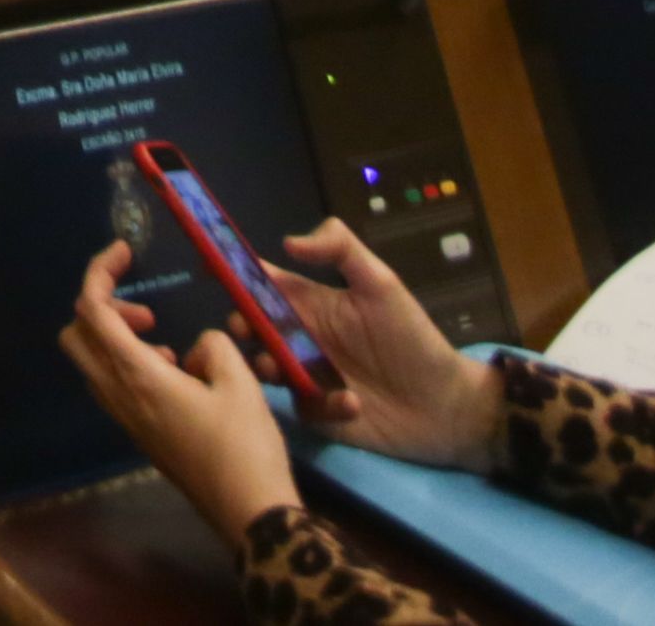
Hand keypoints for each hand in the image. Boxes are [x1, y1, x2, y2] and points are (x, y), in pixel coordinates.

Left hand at [57, 239, 295, 540]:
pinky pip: (114, 387)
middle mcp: (118, 395)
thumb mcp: (239, 381)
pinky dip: (130, 366)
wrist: (248, 511)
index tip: (124, 251)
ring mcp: (125, 419)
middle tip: (146, 313)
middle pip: (76, 336)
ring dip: (116, 340)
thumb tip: (198, 350)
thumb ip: (214, 346)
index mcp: (135, 374)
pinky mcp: (139, 434)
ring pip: (93, 363)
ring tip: (165, 344)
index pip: (91, 309)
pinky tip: (176, 375)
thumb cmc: (244, 444)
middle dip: (102, 310)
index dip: (99, 271)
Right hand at [254, 223, 497, 466]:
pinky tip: (349, 404)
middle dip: (240, 326)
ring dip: (265, 366)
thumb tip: (287, 242)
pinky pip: (297, 407)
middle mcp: (302, 337)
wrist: (448, 407)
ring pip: (263, 367)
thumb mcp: (383, 284)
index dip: (232, 272)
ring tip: (281, 370)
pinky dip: (317, 405)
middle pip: (252, 326)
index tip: (207, 265)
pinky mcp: (318, 413)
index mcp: (311, 303)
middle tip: (245, 333)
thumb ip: (342, 250)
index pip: (262, 282)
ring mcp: (307, 376)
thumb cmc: (414, 341)